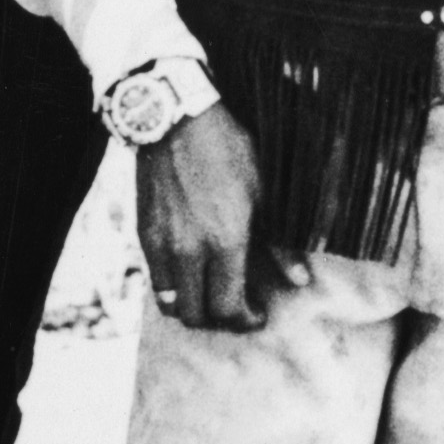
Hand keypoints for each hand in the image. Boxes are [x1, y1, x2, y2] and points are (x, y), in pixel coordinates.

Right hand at [135, 103, 285, 330]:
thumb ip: (279, 244)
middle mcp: (189, 251)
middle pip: (198, 314)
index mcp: (224, 242)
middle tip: (237, 309)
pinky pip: (155, 281)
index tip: (258, 316)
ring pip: (171, 304)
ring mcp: (161, 245)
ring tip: (211, 297)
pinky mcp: (144, 235)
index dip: (246, 321)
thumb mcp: (263, 194)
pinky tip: (190, 276)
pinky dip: (173, 290)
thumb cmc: (228, 152)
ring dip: (193, 310)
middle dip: (220, 321)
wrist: (175, 122)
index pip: (229, 307)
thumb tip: (300, 281)